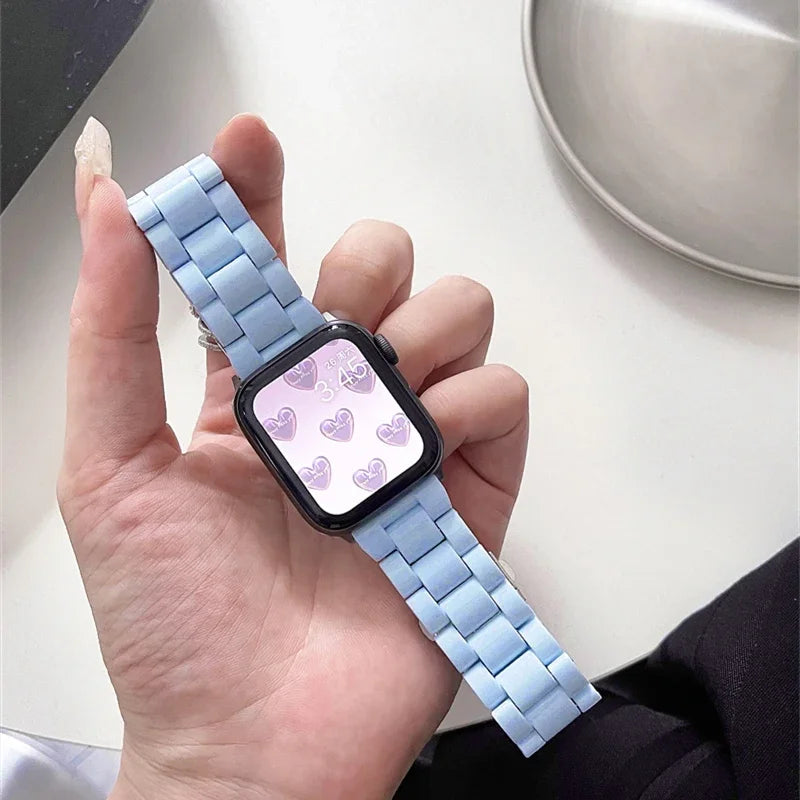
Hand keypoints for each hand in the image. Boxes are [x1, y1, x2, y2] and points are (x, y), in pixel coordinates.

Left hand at [59, 114, 528, 799]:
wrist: (254, 740)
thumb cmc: (171, 623)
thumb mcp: (108, 468)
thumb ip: (111, 333)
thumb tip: (109, 207)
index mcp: (248, 389)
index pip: (266, 266)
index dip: (260, 194)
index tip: (249, 144)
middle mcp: (334, 402)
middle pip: (381, 267)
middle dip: (363, 264)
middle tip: (332, 325)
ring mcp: (405, 442)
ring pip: (456, 313)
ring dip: (422, 326)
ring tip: (378, 398)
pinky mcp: (468, 490)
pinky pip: (502, 398)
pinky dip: (469, 404)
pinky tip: (423, 445)